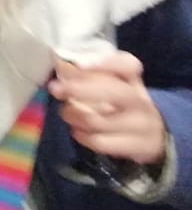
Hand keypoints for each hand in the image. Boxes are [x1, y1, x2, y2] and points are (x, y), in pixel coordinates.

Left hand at [48, 52, 166, 165]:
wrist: (154, 135)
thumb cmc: (122, 104)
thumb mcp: (113, 85)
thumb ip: (89, 75)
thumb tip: (61, 66)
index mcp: (134, 80)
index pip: (128, 66)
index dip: (105, 63)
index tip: (80, 65)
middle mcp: (140, 100)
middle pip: (114, 92)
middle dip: (79, 89)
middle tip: (55, 88)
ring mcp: (141, 125)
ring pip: (98, 120)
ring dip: (73, 115)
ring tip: (66, 112)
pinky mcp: (137, 146)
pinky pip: (99, 141)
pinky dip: (81, 135)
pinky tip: (78, 130)